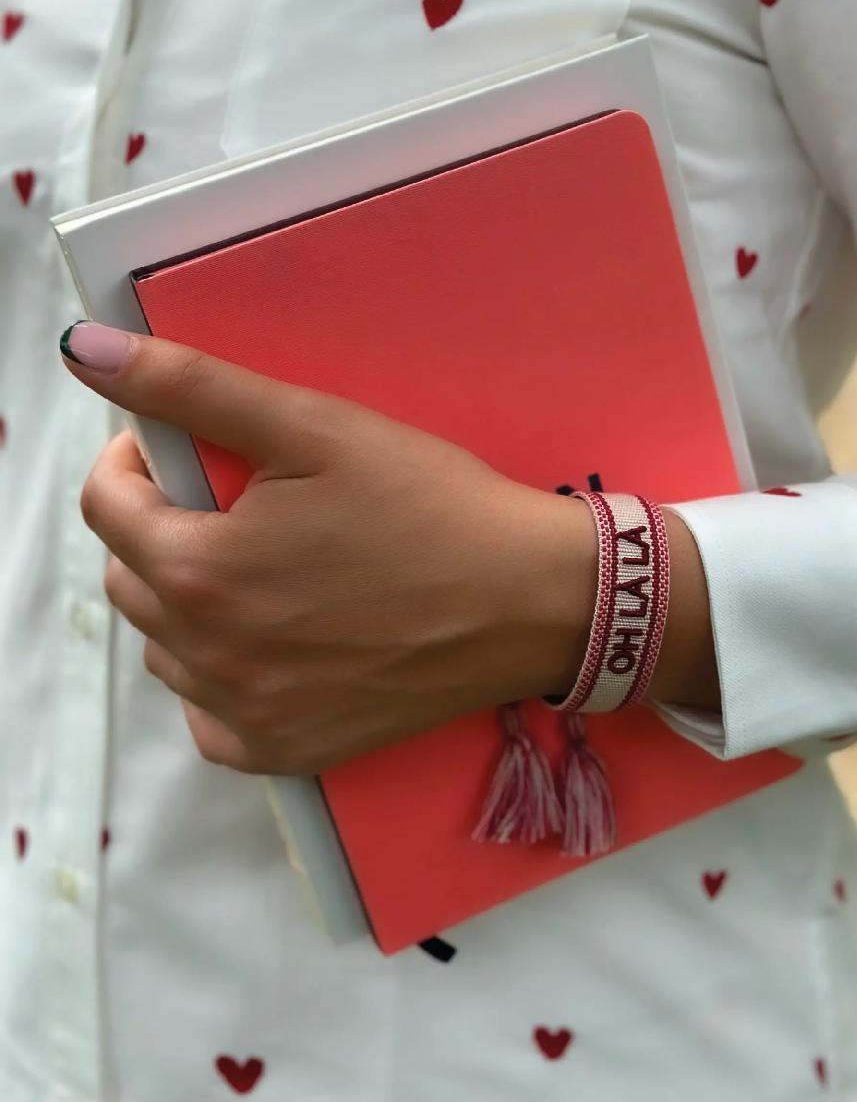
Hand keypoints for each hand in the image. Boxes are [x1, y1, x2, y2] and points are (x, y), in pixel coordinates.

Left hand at [61, 321, 598, 774]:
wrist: (529, 600)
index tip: (189, 450)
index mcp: (199, 569)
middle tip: (239, 503)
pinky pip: (208, 715)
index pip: (106, 504)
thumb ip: (193, 387)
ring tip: (262, 567)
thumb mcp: (314, 429)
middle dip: (163, 525)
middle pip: (130, 575)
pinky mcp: (287, 751)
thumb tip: (81, 350)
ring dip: (187, 599)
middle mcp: (206, 656)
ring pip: (166, 645)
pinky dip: (219, 676)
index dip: (137, 460)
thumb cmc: (428, 505)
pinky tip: (271, 642)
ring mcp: (246, 714)